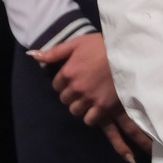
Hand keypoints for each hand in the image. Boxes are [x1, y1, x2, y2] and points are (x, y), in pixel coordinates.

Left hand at [31, 34, 149, 162]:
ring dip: (80, 105)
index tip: (75, 78)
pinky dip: (91, 115)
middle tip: (84, 87)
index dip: (65, 82)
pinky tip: (96, 107)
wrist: (129, 53)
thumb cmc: (103, 45)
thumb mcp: (78, 42)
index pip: (56, 85)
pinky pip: (89, 119)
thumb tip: (33, 56)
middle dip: (72, 94)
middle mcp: (76, 87)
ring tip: (90, 98)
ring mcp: (89, 98)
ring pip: (75, 110)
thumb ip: (55, 52)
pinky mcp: (103, 106)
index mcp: (68, 72)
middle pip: (65, 99)